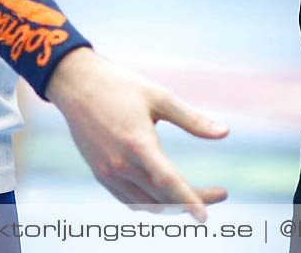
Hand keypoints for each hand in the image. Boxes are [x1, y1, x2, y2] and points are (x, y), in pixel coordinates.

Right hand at [46, 48, 228, 219]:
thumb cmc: (119, 86)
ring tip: (192, 195)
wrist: (75, 83)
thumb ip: (192, 119)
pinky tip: (163, 192)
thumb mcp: (159, 97)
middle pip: (163, 197)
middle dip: (192, 200)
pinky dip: (150, 203)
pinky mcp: (100, 173)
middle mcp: (120, 163)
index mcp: (137, 143)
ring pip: (146, 204)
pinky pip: (129, 200)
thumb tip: (224, 133)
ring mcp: (108, 172)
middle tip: (219, 193)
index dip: (189, 201)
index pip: (167, 181)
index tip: (204, 217)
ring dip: (172, 205)